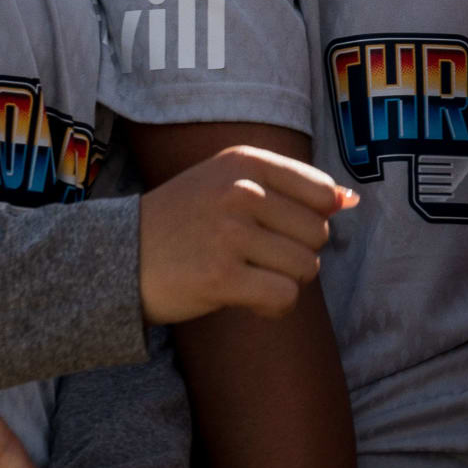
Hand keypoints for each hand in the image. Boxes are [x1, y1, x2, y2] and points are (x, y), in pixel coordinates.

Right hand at [136, 145, 351, 323]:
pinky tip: (248, 299)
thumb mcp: (231, 182)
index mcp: (246, 161)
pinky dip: (273, 306)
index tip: (276, 229)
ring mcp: (230, 234)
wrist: (116, 256)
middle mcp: (241, 191)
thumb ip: (293, 187)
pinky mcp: (220, 277)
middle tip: (256, 257)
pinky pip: (284, 297)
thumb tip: (352, 200)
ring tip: (249, 275)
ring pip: (306, 267)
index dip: (310, 219)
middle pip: (319, 233)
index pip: (323, 192)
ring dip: (285, 280)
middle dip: (296, 252)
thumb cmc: (183, 220)